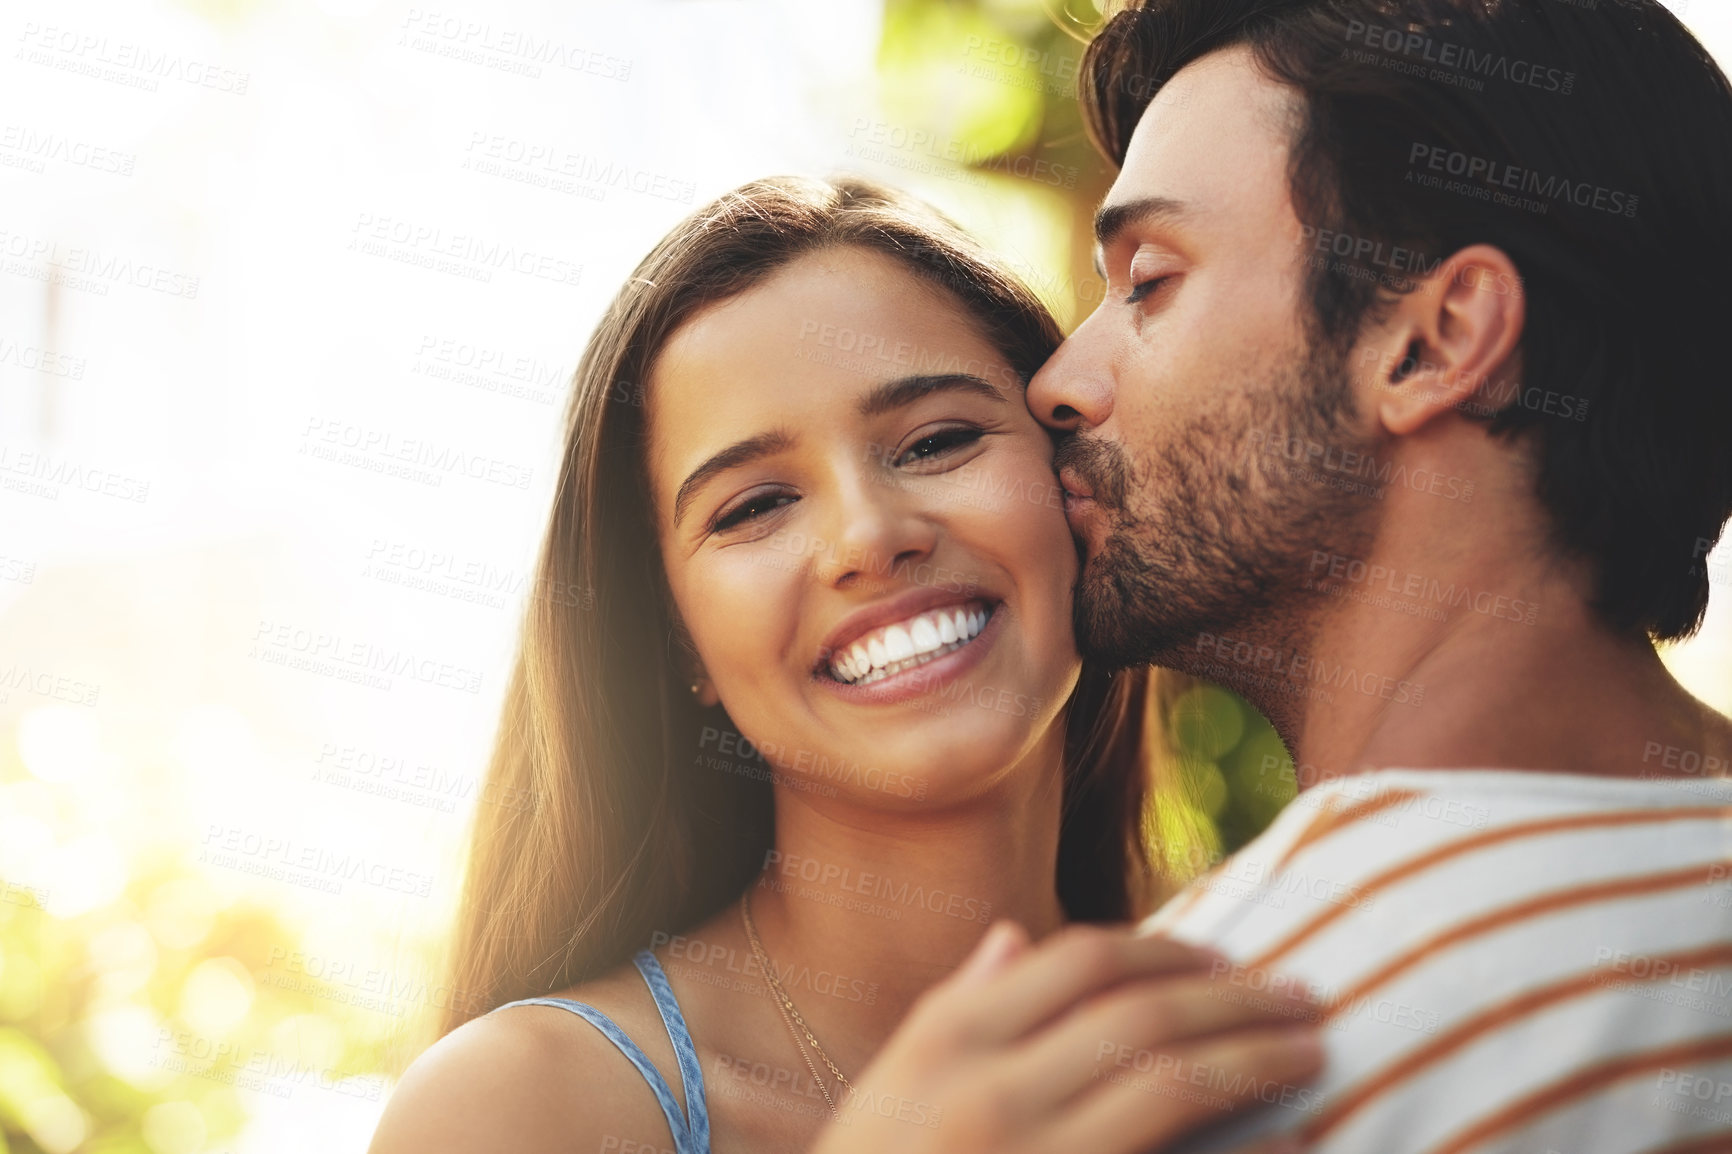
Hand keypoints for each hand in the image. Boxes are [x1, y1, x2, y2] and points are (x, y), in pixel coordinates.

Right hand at [810, 922, 1319, 1153]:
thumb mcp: (893, 1084)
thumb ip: (958, 1006)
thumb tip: (1014, 936)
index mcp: (948, 1041)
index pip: (1079, 962)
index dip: (1166, 950)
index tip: (1222, 957)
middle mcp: (989, 1092)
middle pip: (1140, 1014)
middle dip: (1236, 998)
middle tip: (1305, 996)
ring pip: (1170, 1083)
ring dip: (1255, 1058)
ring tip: (1312, 1050)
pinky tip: (1292, 1143)